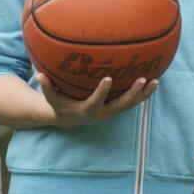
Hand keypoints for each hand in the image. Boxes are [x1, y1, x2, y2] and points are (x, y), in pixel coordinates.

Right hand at [36, 72, 157, 126]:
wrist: (71, 119)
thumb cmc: (60, 105)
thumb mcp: (52, 98)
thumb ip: (47, 87)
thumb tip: (38, 74)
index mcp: (87, 110)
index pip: (95, 101)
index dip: (102, 92)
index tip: (107, 78)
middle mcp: (102, 112)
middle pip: (121, 105)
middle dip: (132, 93)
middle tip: (142, 80)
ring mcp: (112, 110)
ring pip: (130, 104)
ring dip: (143, 94)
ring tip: (155, 81)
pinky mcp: (117, 107)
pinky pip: (133, 101)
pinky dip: (143, 93)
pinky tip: (154, 81)